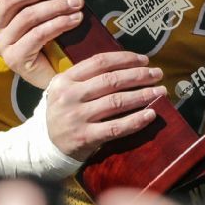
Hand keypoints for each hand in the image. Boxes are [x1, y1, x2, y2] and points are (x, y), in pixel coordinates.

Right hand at [0, 0, 84, 88]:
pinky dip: (58, 24)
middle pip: (11, 1)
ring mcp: (3, 45)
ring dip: (56, 7)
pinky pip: (38, 35)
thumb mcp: (46, 0)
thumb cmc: (52, 31)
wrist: (58, 70)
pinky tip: (74, 19)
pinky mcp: (15, 59)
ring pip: (28, 17)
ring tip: (77, 3)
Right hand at [43, 52, 164, 160]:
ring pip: (117, 102)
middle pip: (111, 80)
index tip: (144, 60)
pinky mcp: (85, 137)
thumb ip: (87, 77)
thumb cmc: (63, 112)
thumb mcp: (65, 89)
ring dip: (143, 95)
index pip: (99, 62)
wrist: (44, 146)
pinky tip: (150, 114)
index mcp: (64, 79)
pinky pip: (116, 127)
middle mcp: (69, 96)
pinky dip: (136, 120)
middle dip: (139, 75)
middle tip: (158, 74)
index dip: (125, 59)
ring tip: (160, 91)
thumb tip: (127, 66)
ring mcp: (77, 117)